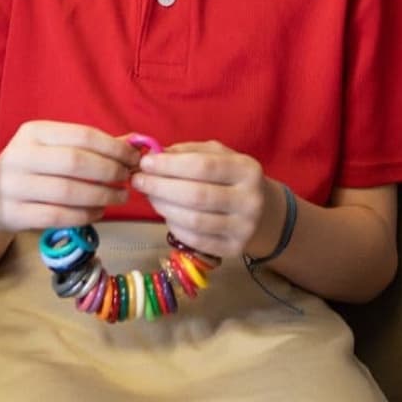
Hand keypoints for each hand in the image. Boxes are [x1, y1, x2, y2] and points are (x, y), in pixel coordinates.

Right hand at [0, 121, 136, 234]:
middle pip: (76, 162)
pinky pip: (59, 217)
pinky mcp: (14, 214)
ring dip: (102, 196)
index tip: (134, 159)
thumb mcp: (53, 148)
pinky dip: (85, 215)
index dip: (113, 148)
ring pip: (69, 193)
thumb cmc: (33, 167)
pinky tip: (99, 212)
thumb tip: (135, 143)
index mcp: (32, 132)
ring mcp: (14, 187)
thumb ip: (90, 146)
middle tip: (128, 180)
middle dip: (110, 172)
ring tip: (119, 197)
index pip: (81, 135)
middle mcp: (20, 156)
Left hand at [130, 139, 282, 259]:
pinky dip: (174, 226)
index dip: (169, 165)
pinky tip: (166, 213)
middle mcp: (250, 200)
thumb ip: (188, 152)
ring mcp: (244, 228)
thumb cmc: (230, 177)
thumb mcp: (218, 155)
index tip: (145, 162)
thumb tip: (155, 155)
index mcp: (247, 169)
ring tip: (149, 196)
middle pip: (196, 195)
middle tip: (138, 180)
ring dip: (163, 207)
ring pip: (193, 220)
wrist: (263, 212)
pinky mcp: (234, 249)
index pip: (203, 166)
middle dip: (160, 187)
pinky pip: (194, 240)